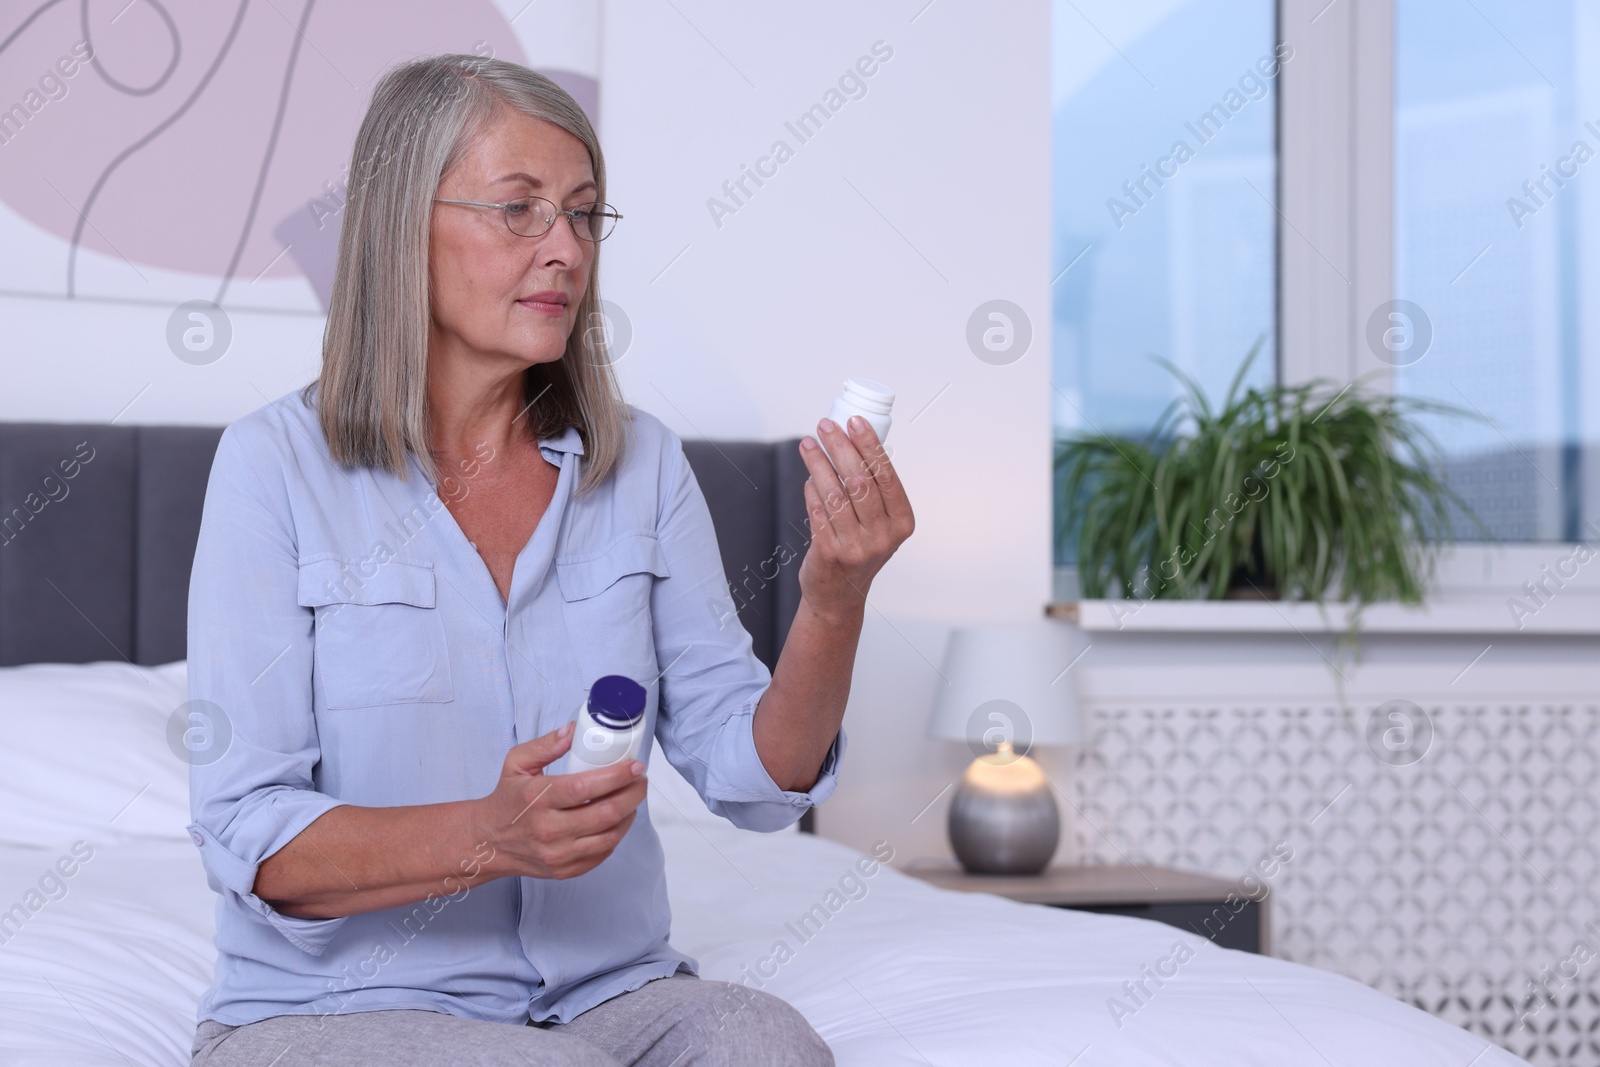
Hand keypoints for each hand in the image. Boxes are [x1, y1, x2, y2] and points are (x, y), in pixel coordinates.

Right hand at [475, 722, 648, 880]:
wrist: (489, 842)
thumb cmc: (507, 799)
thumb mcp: (517, 764)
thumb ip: (545, 745)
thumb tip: (574, 730)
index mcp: (538, 799)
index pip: (585, 788)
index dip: (616, 776)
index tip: (634, 766)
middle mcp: (549, 830)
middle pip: (606, 813)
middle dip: (633, 794)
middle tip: (640, 780)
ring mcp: (558, 854)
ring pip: (610, 836)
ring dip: (629, 814)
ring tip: (632, 797)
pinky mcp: (565, 871)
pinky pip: (603, 853)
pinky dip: (616, 834)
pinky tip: (618, 819)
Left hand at [796, 416, 915, 621]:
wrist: (839, 595)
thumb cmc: (860, 549)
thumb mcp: (879, 524)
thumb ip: (873, 491)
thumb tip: (852, 441)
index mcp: (902, 522)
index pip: (887, 476)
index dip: (869, 445)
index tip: (854, 421)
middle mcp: (883, 536)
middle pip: (860, 481)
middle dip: (840, 447)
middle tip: (826, 426)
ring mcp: (856, 547)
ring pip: (834, 493)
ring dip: (818, 463)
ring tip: (809, 444)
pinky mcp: (830, 553)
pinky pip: (817, 510)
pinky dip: (811, 489)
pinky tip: (809, 475)